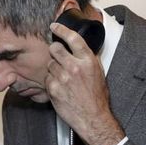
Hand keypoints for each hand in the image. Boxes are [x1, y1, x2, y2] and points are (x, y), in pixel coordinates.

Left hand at [47, 22, 123, 144]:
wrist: (93, 118)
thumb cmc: (97, 98)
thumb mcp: (98, 73)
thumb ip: (87, 59)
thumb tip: (77, 47)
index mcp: (88, 61)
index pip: (73, 38)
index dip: (61, 29)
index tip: (55, 26)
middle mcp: (74, 67)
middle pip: (55, 48)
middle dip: (55, 51)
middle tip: (59, 57)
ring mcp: (62, 78)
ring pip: (49, 64)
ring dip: (54, 68)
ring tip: (64, 78)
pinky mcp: (53, 88)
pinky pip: (47, 78)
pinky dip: (51, 81)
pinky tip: (60, 88)